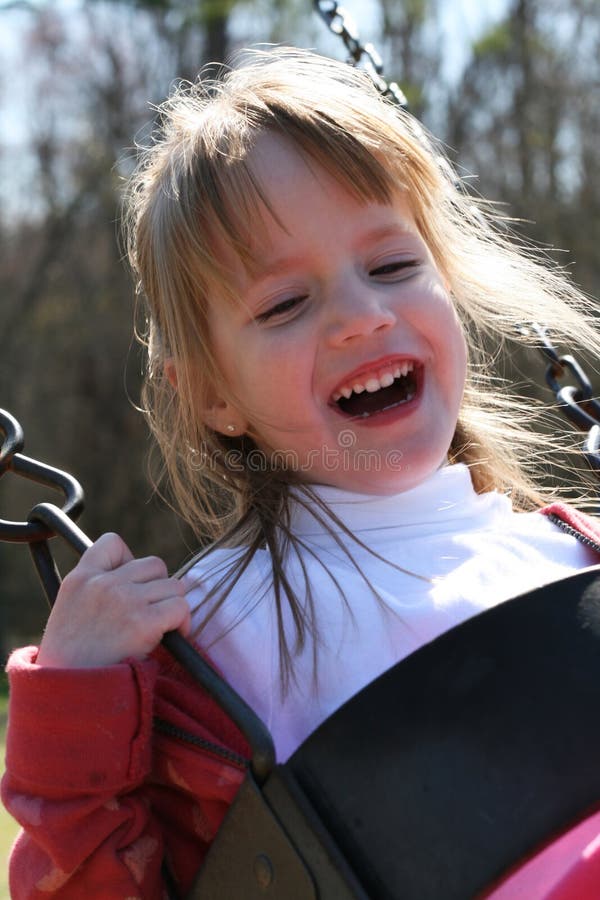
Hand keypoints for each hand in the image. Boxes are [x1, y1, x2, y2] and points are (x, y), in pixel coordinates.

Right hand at [36, 533, 189, 667]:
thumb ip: (96, 590)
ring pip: (173, 585)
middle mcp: (102, 583)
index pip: (113, 542)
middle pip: (154, 564)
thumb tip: (139, 582)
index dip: (129, 561)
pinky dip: (183, 623)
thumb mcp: (70, 613)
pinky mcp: (143, 622)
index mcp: (80, 578)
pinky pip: (181, 607)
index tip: (130, 586)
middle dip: (158, 588)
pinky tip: (173, 637)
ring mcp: (124, 600)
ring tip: (162, 628)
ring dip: (173, 606)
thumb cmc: (72, 661)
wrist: (70, 693)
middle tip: (151, 614)